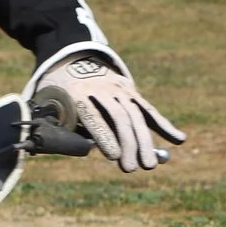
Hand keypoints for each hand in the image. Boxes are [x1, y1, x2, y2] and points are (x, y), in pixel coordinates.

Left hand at [30, 53, 184, 172]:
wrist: (72, 57)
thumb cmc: (56, 90)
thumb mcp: (46, 102)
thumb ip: (51, 124)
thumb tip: (48, 150)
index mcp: (78, 92)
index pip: (94, 115)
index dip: (104, 136)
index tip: (113, 156)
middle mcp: (102, 90)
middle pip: (119, 118)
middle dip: (128, 144)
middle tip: (132, 168)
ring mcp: (120, 90)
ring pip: (136, 116)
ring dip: (145, 141)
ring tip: (150, 165)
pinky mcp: (132, 93)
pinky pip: (149, 110)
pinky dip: (164, 125)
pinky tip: (179, 140)